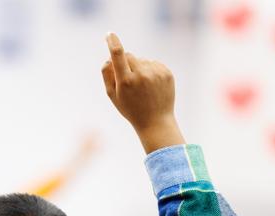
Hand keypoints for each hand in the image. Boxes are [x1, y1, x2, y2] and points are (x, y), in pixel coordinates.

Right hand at [102, 33, 185, 152]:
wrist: (155, 121)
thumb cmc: (130, 109)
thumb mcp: (113, 96)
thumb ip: (107, 76)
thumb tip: (108, 59)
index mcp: (126, 81)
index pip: (118, 55)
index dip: (113, 42)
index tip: (110, 34)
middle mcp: (141, 75)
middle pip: (129, 56)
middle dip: (126, 63)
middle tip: (127, 80)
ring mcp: (156, 73)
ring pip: (142, 60)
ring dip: (139, 69)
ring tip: (142, 87)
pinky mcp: (166, 72)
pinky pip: (153, 63)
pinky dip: (150, 71)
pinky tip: (151, 86)